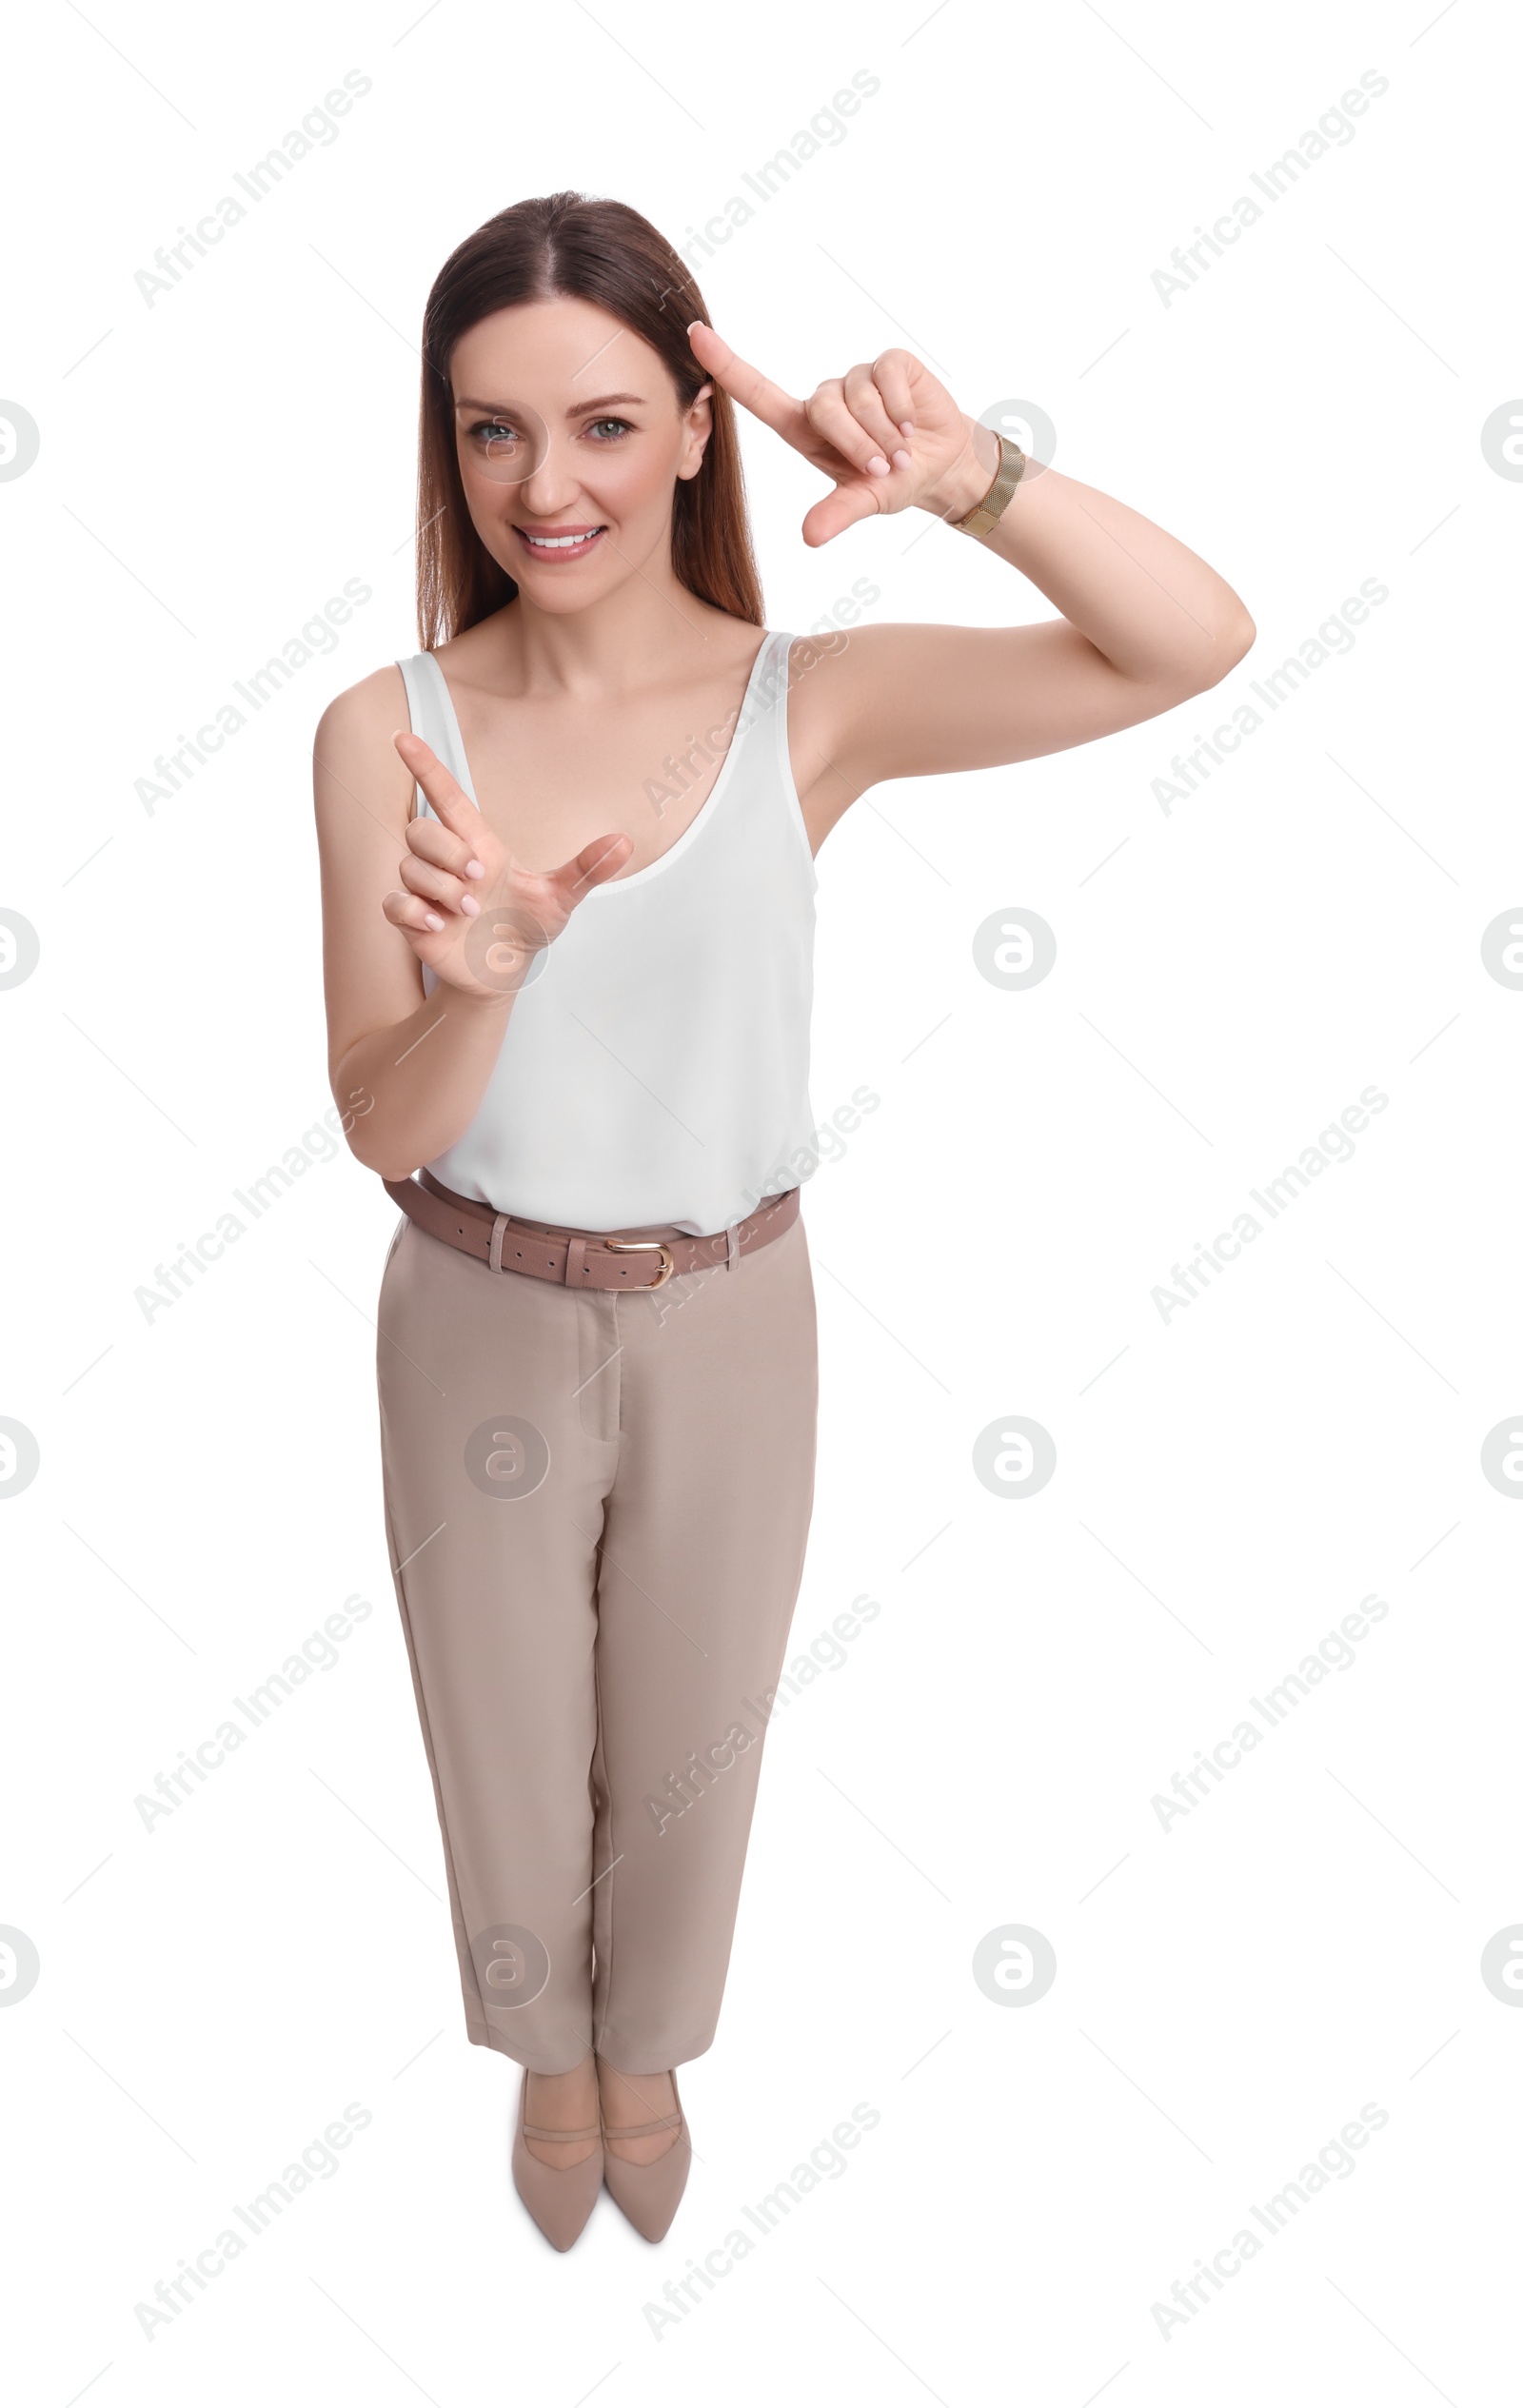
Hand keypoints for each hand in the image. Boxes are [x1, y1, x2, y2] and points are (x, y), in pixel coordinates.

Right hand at [385, 730, 632, 997]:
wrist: (506, 970)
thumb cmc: (528, 925)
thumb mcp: (561, 899)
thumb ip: (587, 870)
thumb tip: (624, 843)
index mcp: (478, 843)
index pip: (446, 795)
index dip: (425, 766)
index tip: (402, 737)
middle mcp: (448, 860)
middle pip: (422, 829)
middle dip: (450, 853)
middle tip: (480, 880)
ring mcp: (427, 889)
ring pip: (410, 866)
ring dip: (442, 889)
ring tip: (469, 911)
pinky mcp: (412, 919)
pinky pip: (394, 902)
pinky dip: (413, 911)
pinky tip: (437, 925)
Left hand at [687, 323, 998, 544]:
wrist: (942, 463)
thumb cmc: (893, 480)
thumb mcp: (865, 501)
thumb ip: (837, 514)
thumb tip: (810, 537)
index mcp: (805, 429)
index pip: (758, 393)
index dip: (726, 365)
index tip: (694, 335)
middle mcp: (826, 399)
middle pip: (824, 407)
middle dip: (856, 444)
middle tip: (881, 468)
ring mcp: (857, 377)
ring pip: (858, 396)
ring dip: (883, 433)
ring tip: (900, 451)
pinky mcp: (889, 363)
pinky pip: (886, 378)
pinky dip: (901, 410)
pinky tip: (910, 424)